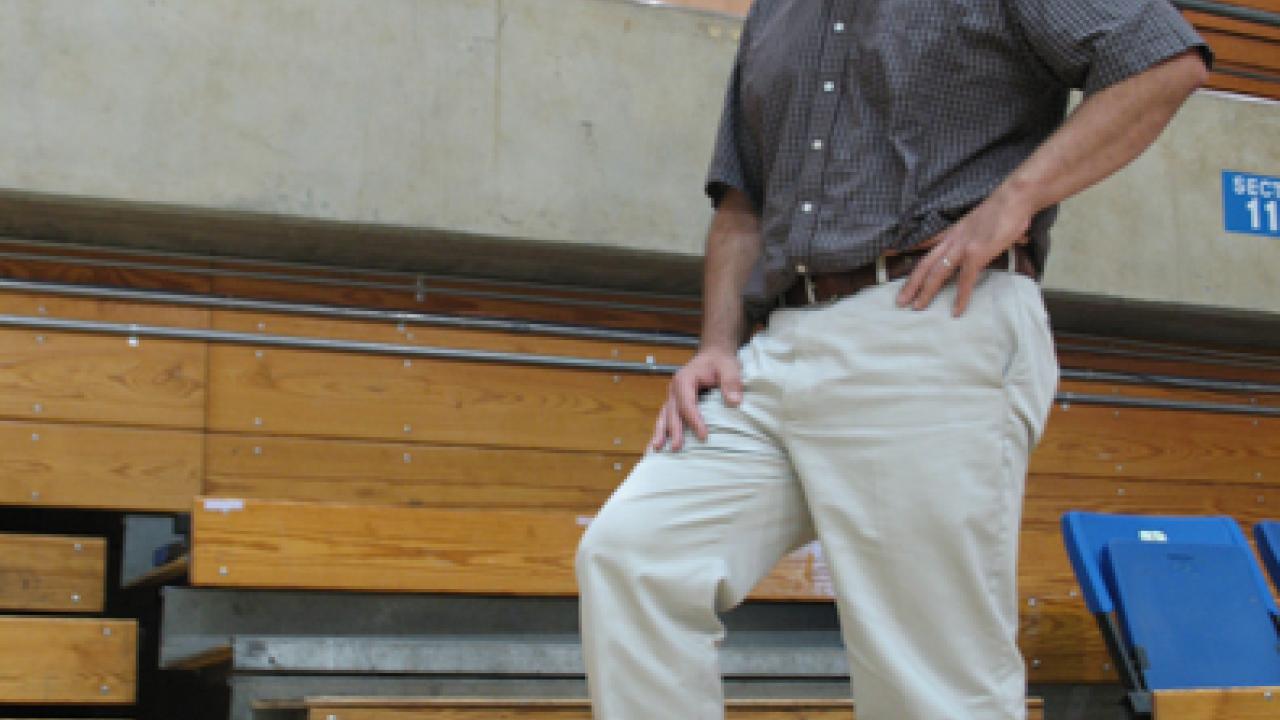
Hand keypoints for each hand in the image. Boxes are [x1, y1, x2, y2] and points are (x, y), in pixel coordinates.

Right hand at [649, 347, 742, 451]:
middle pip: (672, 412)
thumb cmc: (720, 362)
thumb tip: (734, 402)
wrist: (714, 355)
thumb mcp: (729, 367)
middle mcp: (675, 389)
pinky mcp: (675, 403)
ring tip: (655, 450)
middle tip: (676, 448)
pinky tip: (656, 445)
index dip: (694, 420)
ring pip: (664, 416)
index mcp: (685, 380)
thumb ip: (731, 382)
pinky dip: (661, 431)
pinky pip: (666, 418)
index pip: (687, 404)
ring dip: (660, 433)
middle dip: (673, 431)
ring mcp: (673, 396)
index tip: (703, 436)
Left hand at [896, 189, 1032, 315]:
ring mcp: (962, 246)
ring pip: (937, 273)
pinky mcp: (976, 254)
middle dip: (911, 283)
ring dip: (926, 291)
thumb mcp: (981, 220)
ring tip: (917, 307)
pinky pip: (965, 280)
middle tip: (900, 300)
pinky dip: (960, 297)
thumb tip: (989, 242)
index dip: (907, 250)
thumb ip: (979, 233)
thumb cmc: (1004, 208)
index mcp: (953, 231)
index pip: (925, 242)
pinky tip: (956, 310)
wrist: (1014, 198)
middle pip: (925, 263)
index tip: (887, 254)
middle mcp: (952, 239)